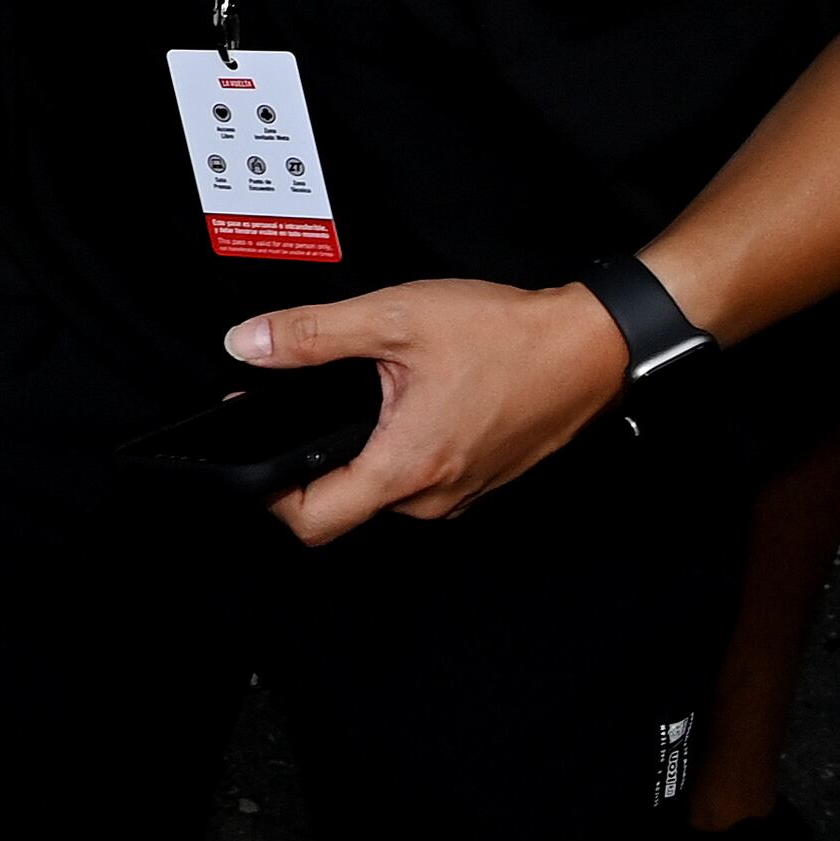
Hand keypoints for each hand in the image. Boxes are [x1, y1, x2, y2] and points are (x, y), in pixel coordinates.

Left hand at [233, 277, 627, 543]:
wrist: (589, 346)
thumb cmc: (507, 336)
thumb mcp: (396, 318)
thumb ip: (313, 334)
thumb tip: (250, 342)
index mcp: (406, 467)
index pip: (313, 522)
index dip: (269, 497)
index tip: (252, 462)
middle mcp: (434, 496)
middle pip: (344, 506)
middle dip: (313, 463)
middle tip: (299, 406)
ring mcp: (462, 493)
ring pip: (384, 491)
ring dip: (361, 452)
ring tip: (358, 398)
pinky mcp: (480, 479)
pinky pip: (421, 479)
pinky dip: (400, 448)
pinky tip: (405, 402)